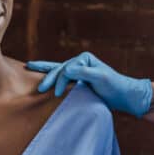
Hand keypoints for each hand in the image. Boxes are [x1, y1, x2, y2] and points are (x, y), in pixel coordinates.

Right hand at [26, 52, 152, 117]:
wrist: (125, 96)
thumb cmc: (115, 86)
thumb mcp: (101, 79)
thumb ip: (84, 73)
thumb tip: (66, 69)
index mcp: (84, 58)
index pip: (66, 69)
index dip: (60, 80)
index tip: (56, 93)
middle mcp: (80, 62)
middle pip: (59, 69)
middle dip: (48, 77)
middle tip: (39, 89)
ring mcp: (79, 71)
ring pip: (58, 70)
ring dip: (45, 72)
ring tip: (29, 67)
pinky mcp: (79, 80)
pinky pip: (62, 76)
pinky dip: (51, 74)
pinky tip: (40, 72)